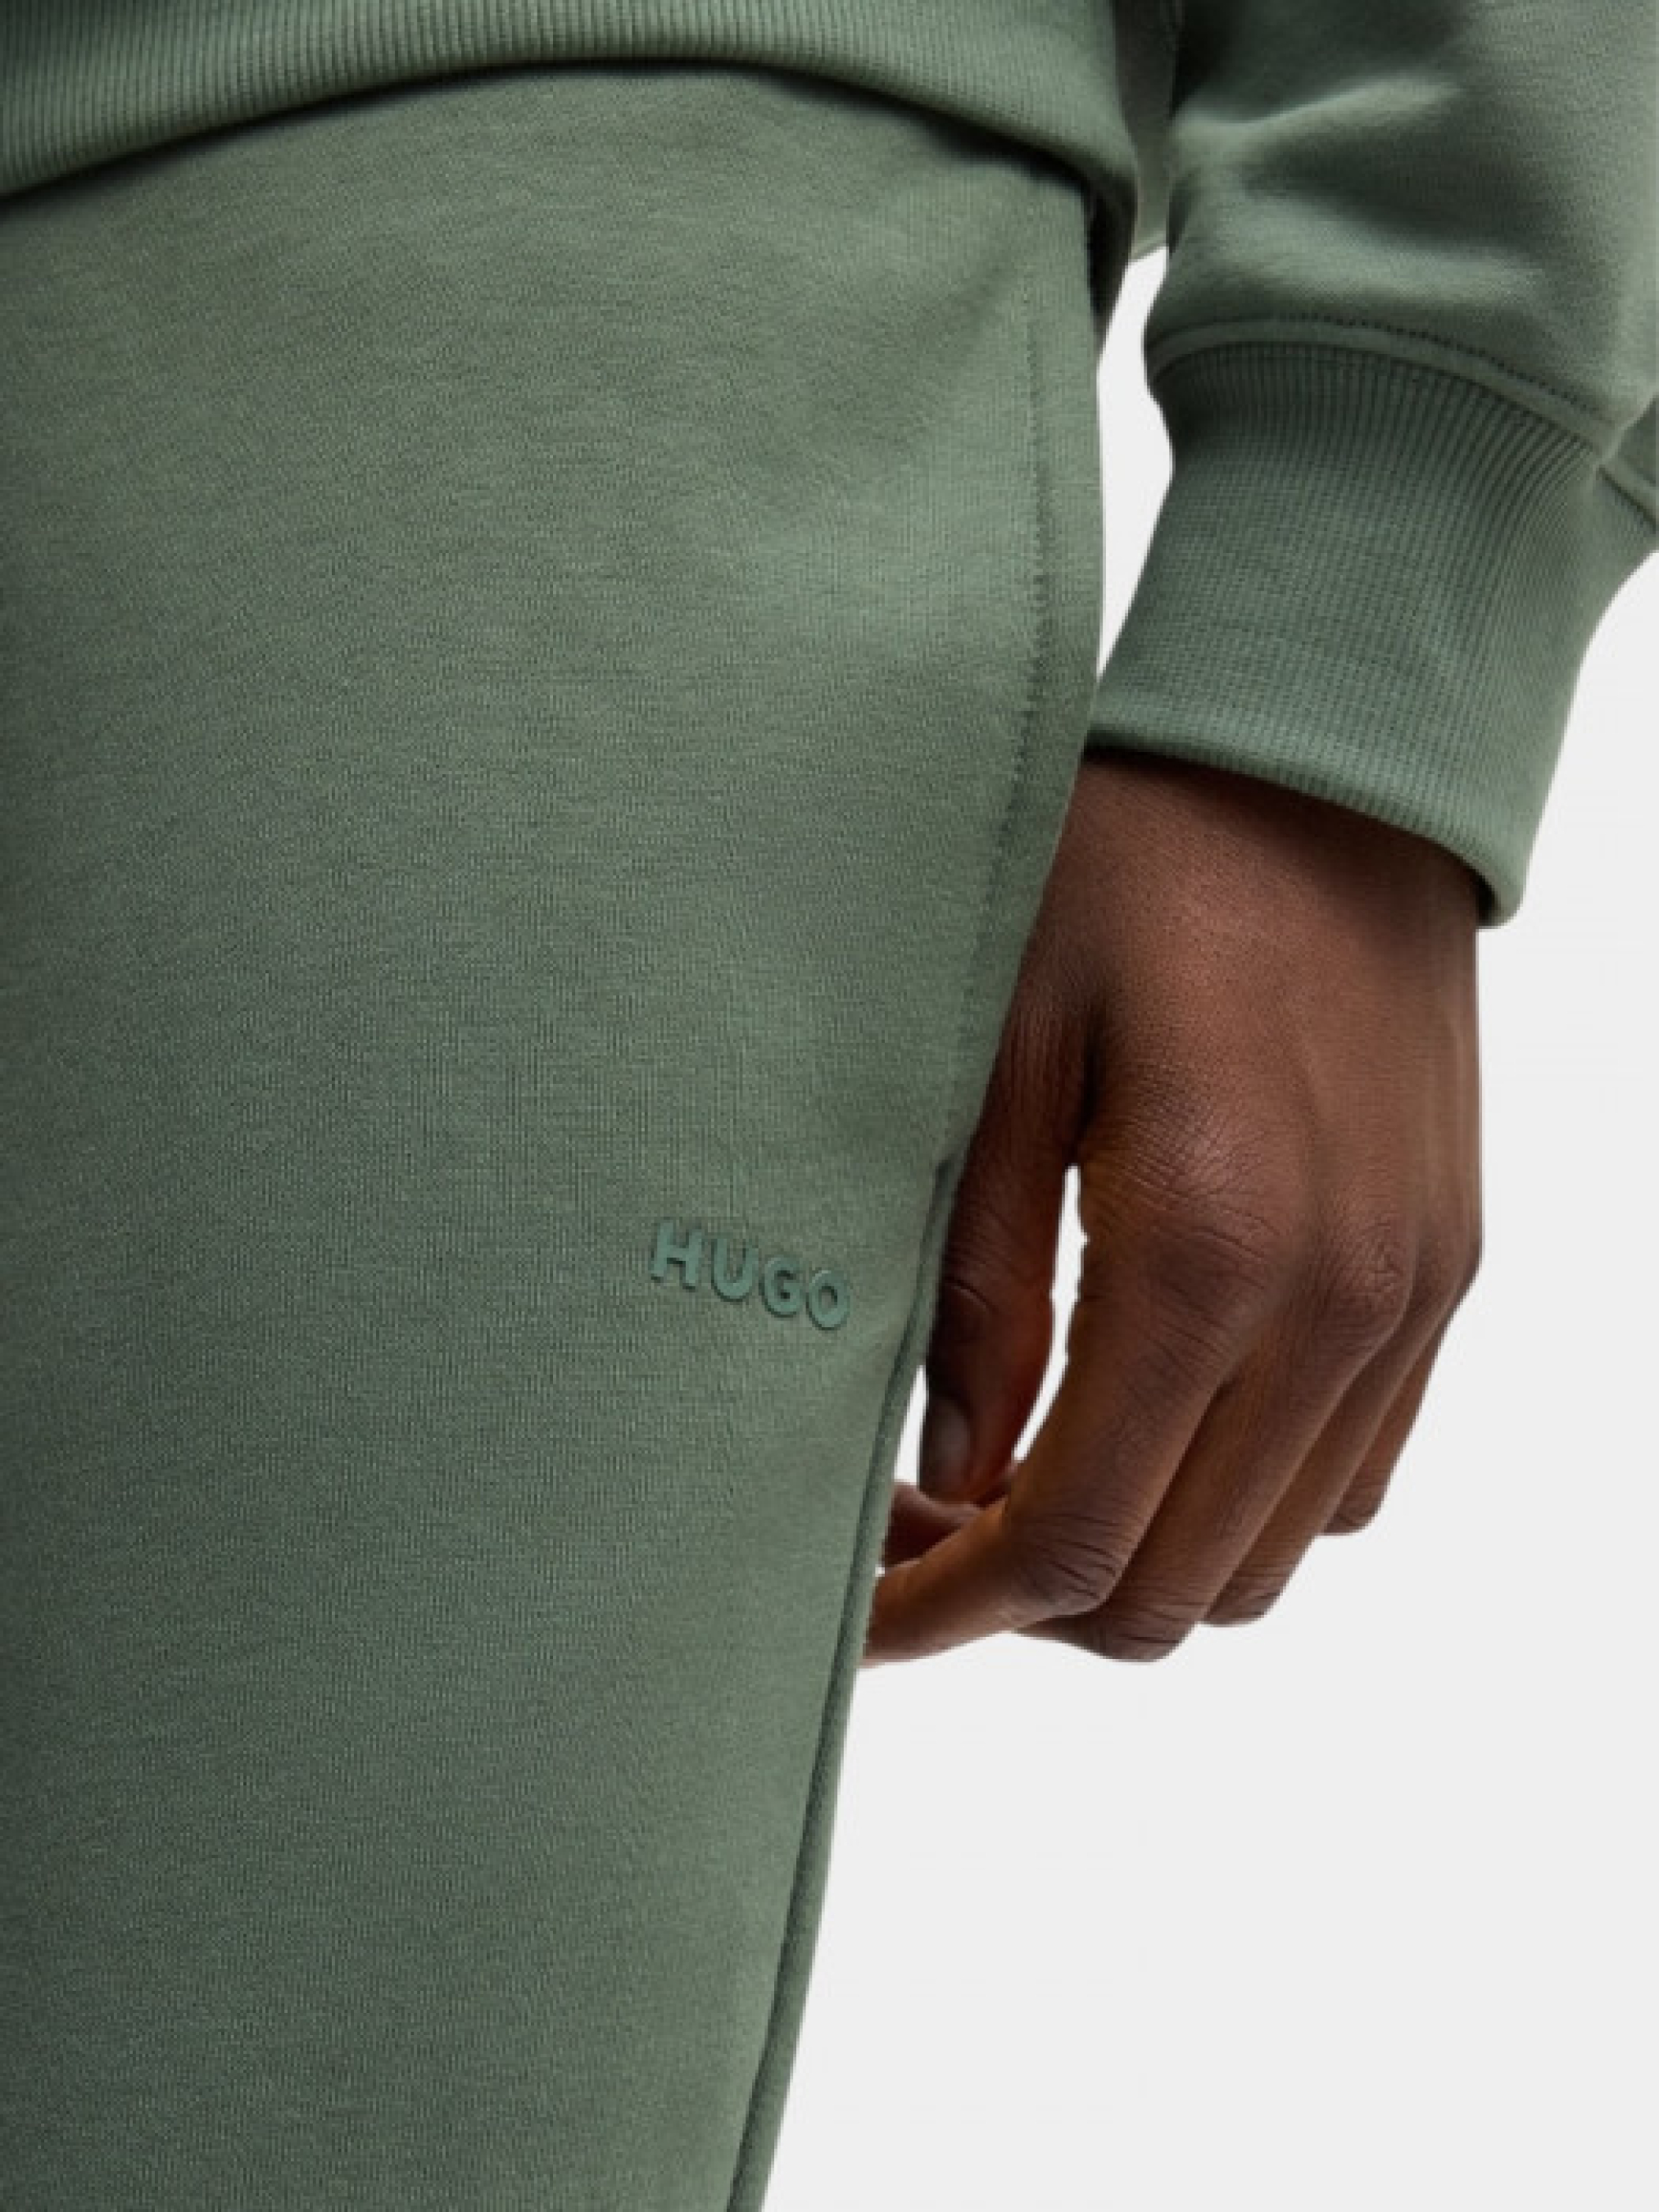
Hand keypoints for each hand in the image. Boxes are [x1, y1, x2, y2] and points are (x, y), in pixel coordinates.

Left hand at [861, 750, 1483, 1665]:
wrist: (1329, 768)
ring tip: (1021, 1477)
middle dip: (1027, 1604)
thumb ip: (977, 1287)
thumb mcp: (999, 1053)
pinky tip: (1142, 1420)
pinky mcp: (1439, 1276)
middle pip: (1175, 1588)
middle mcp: (1335, 1307)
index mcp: (1205, 1251)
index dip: (952, 1609)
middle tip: (918, 1529)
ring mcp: (1407, 1301)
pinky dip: (1236, 1503)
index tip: (862, 1612)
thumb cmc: (1133, 873)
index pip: (1072, 1539)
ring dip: (1133, 1560)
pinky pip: (1347, 1477)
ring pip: (1267, 1559)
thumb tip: (950, 1468)